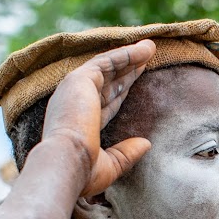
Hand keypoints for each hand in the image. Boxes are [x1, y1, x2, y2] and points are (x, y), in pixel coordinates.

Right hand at [41, 39, 157, 196]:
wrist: (67, 163)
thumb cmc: (83, 171)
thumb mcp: (111, 165)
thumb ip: (127, 153)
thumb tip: (146, 144)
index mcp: (80, 123)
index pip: (107, 101)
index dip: (124, 88)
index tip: (139, 77)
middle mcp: (76, 103)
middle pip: (109, 81)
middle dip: (128, 68)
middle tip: (148, 57)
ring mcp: (76, 89)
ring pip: (107, 66)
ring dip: (130, 56)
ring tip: (151, 47)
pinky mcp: (79, 79)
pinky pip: (106, 61)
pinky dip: (125, 54)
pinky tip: (143, 50)